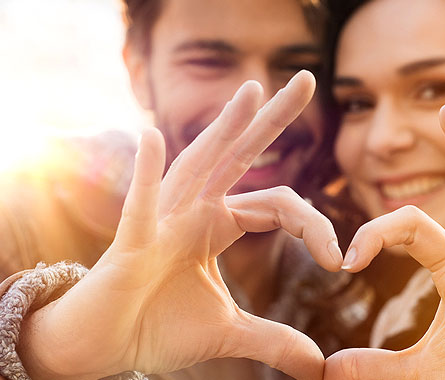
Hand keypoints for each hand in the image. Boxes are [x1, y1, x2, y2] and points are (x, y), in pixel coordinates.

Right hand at [18, 71, 342, 379]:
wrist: (104, 346)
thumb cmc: (157, 326)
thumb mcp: (227, 332)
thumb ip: (272, 340)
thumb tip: (318, 364)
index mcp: (218, 223)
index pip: (279, 205)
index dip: (315, 228)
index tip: (340, 261)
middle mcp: (194, 210)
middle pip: (241, 156)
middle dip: (274, 120)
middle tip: (309, 79)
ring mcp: (163, 219)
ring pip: (198, 165)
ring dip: (224, 129)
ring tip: (253, 92)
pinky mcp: (132, 243)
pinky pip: (141, 204)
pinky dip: (146, 174)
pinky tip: (151, 136)